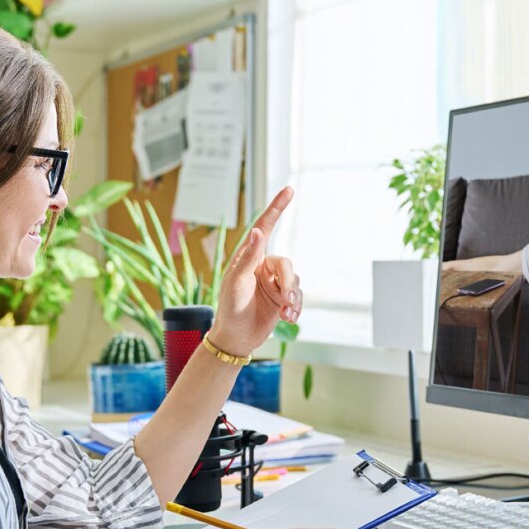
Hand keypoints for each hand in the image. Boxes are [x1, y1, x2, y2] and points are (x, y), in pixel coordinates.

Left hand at [210, 187, 300, 356]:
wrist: (235, 338)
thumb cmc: (230, 308)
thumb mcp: (236, 282)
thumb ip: (249, 257)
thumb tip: (258, 230)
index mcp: (249, 257)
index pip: (265, 227)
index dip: (277, 207)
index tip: (289, 189)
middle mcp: (263, 266)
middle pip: (287, 265)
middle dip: (288, 284)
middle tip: (285, 302)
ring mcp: (274, 282)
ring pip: (295, 281)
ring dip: (293, 298)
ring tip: (285, 314)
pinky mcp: (283, 298)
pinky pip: (298, 296)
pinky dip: (297, 307)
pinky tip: (289, 319)